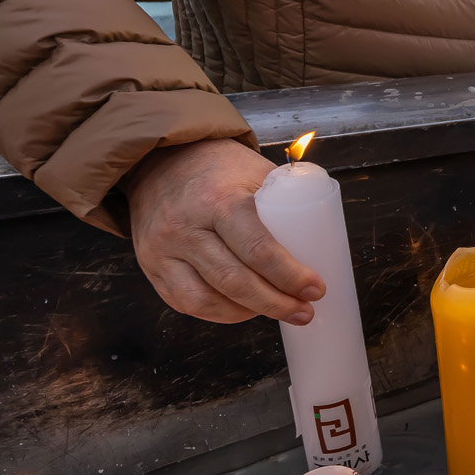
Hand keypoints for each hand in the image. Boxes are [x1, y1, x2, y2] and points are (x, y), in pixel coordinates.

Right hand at [122, 138, 323, 323]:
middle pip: (234, 281)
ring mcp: (162, 250)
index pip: (257, 249)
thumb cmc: (218, 168)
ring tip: (277, 310)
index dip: (290, 276)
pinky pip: (186, 303)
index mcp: (219, 200)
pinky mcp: (152, 267)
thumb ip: (283, 202)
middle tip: (304, 311)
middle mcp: (185, 228)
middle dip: (275, 303)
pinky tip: (244, 309)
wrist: (160, 160)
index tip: (316, 289)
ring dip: (248, 313)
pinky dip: (220, 312)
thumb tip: (323, 240)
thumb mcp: (254, 172)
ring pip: (206, 300)